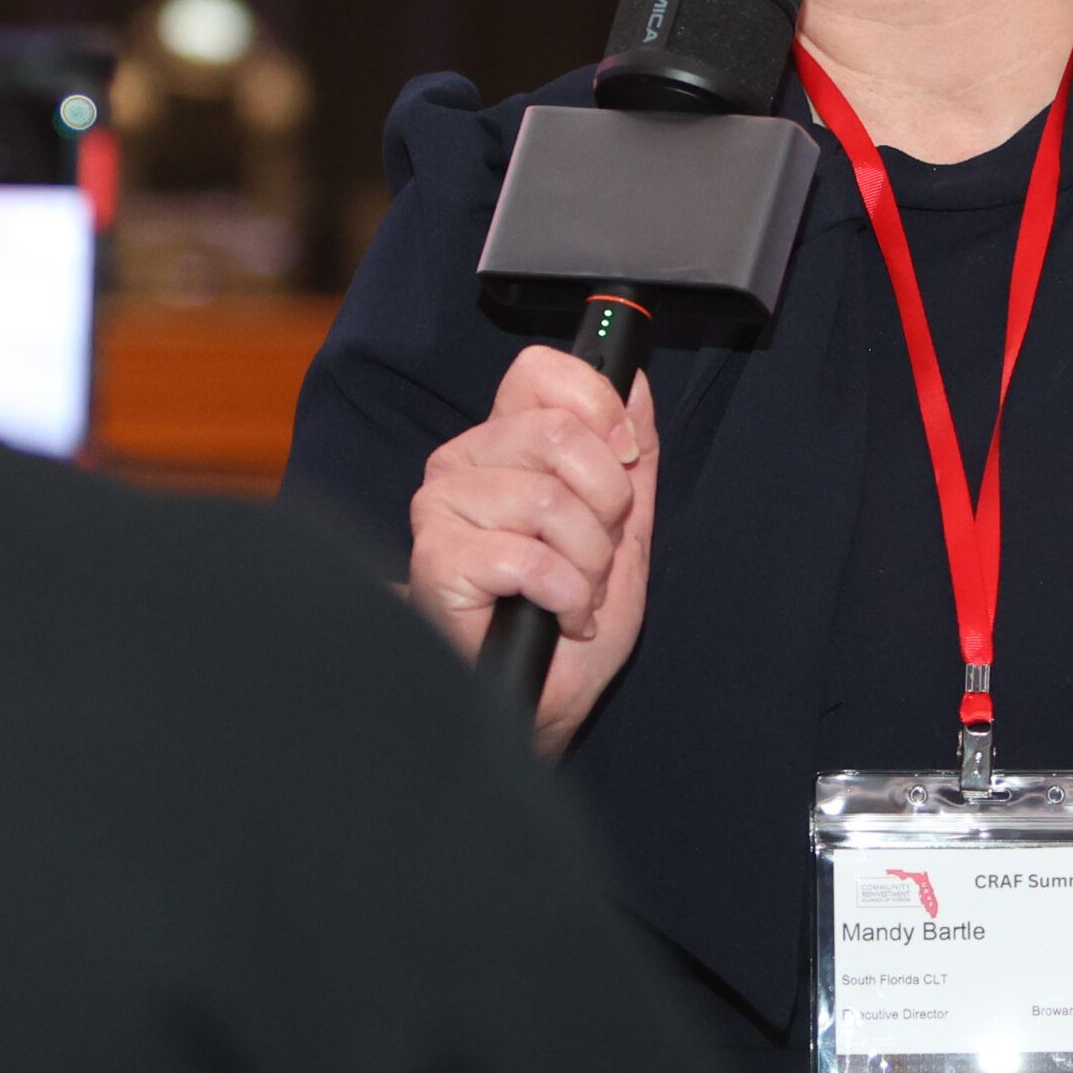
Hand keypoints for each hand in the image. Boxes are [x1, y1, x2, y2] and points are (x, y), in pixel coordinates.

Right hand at [407, 344, 657, 754]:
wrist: (539, 699)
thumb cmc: (570, 616)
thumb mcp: (624, 527)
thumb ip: (632, 453)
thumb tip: (635, 382)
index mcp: (506, 441)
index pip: (539, 372)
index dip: (597, 405)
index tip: (624, 458)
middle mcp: (464, 461)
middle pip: (559, 434)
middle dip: (608, 507)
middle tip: (598, 554)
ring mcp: (442, 507)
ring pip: (551, 502)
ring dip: (589, 565)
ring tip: (576, 594)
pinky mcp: (437, 559)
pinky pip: (530, 559)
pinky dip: (566, 597)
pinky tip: (558, 616)